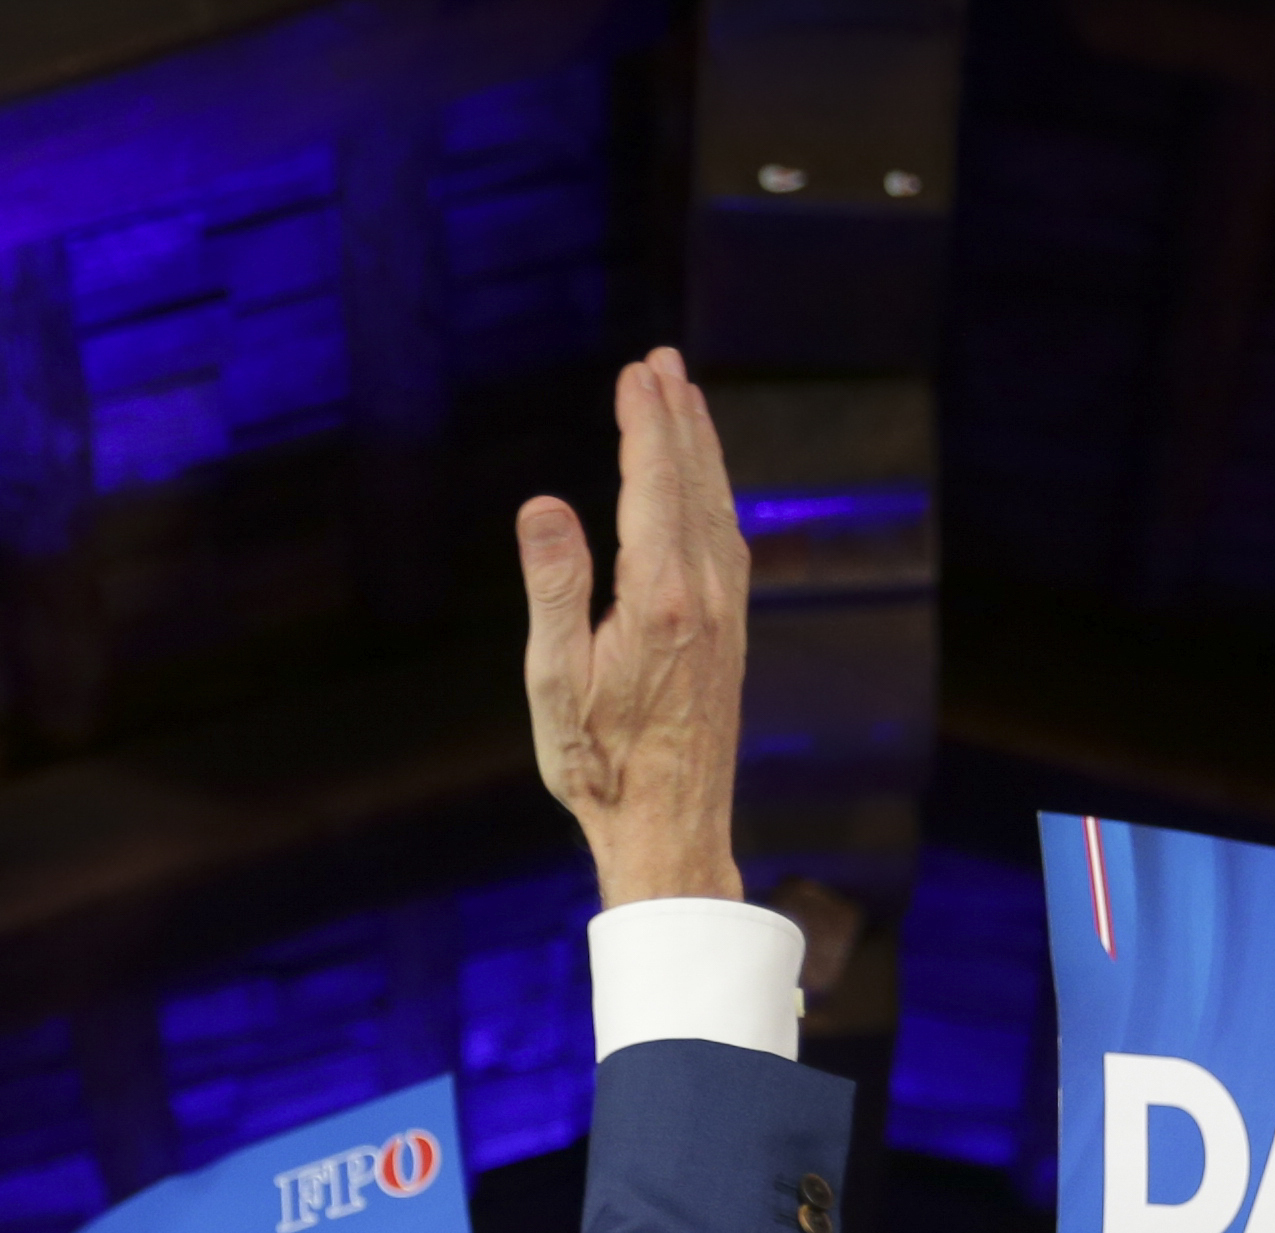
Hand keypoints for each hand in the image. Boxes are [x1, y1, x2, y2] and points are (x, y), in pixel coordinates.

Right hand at [521, 351, 748, 909]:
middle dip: (678, 417)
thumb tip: (543, 504)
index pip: (652, 485)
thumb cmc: (598, 763)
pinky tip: (704, 489)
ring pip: (718, 507)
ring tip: (686, 400)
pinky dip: (713, 495)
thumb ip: (552, 586)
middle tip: (663, 363)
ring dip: (701, 449)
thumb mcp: (554, 681)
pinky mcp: (732, 633)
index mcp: (660, 598)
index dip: (644, 424)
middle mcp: (706, 595)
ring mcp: (727, 613)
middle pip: (694, 482)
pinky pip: (727, 539)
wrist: (670, 827)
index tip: (637, 373)